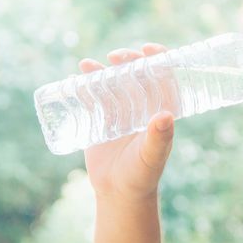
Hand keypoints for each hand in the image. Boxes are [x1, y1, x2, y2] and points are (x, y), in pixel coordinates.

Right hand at [78, 43, 174, 200]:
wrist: (118, 193)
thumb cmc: (141, 175)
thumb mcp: (151, 156)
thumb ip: (159, 138)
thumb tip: (166, 116)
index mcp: (160, 110)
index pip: (164, 77)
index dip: (160, 58)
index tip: (148, 49)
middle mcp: (142, 107)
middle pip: (137, 74)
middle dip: (127, 60)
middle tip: (116, 56)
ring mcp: (121, 112)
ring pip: (113, 82)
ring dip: (102, 69)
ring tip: (88, 65)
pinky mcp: (101, 120)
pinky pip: (93, 97)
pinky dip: (84, 85)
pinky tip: (75, 78)